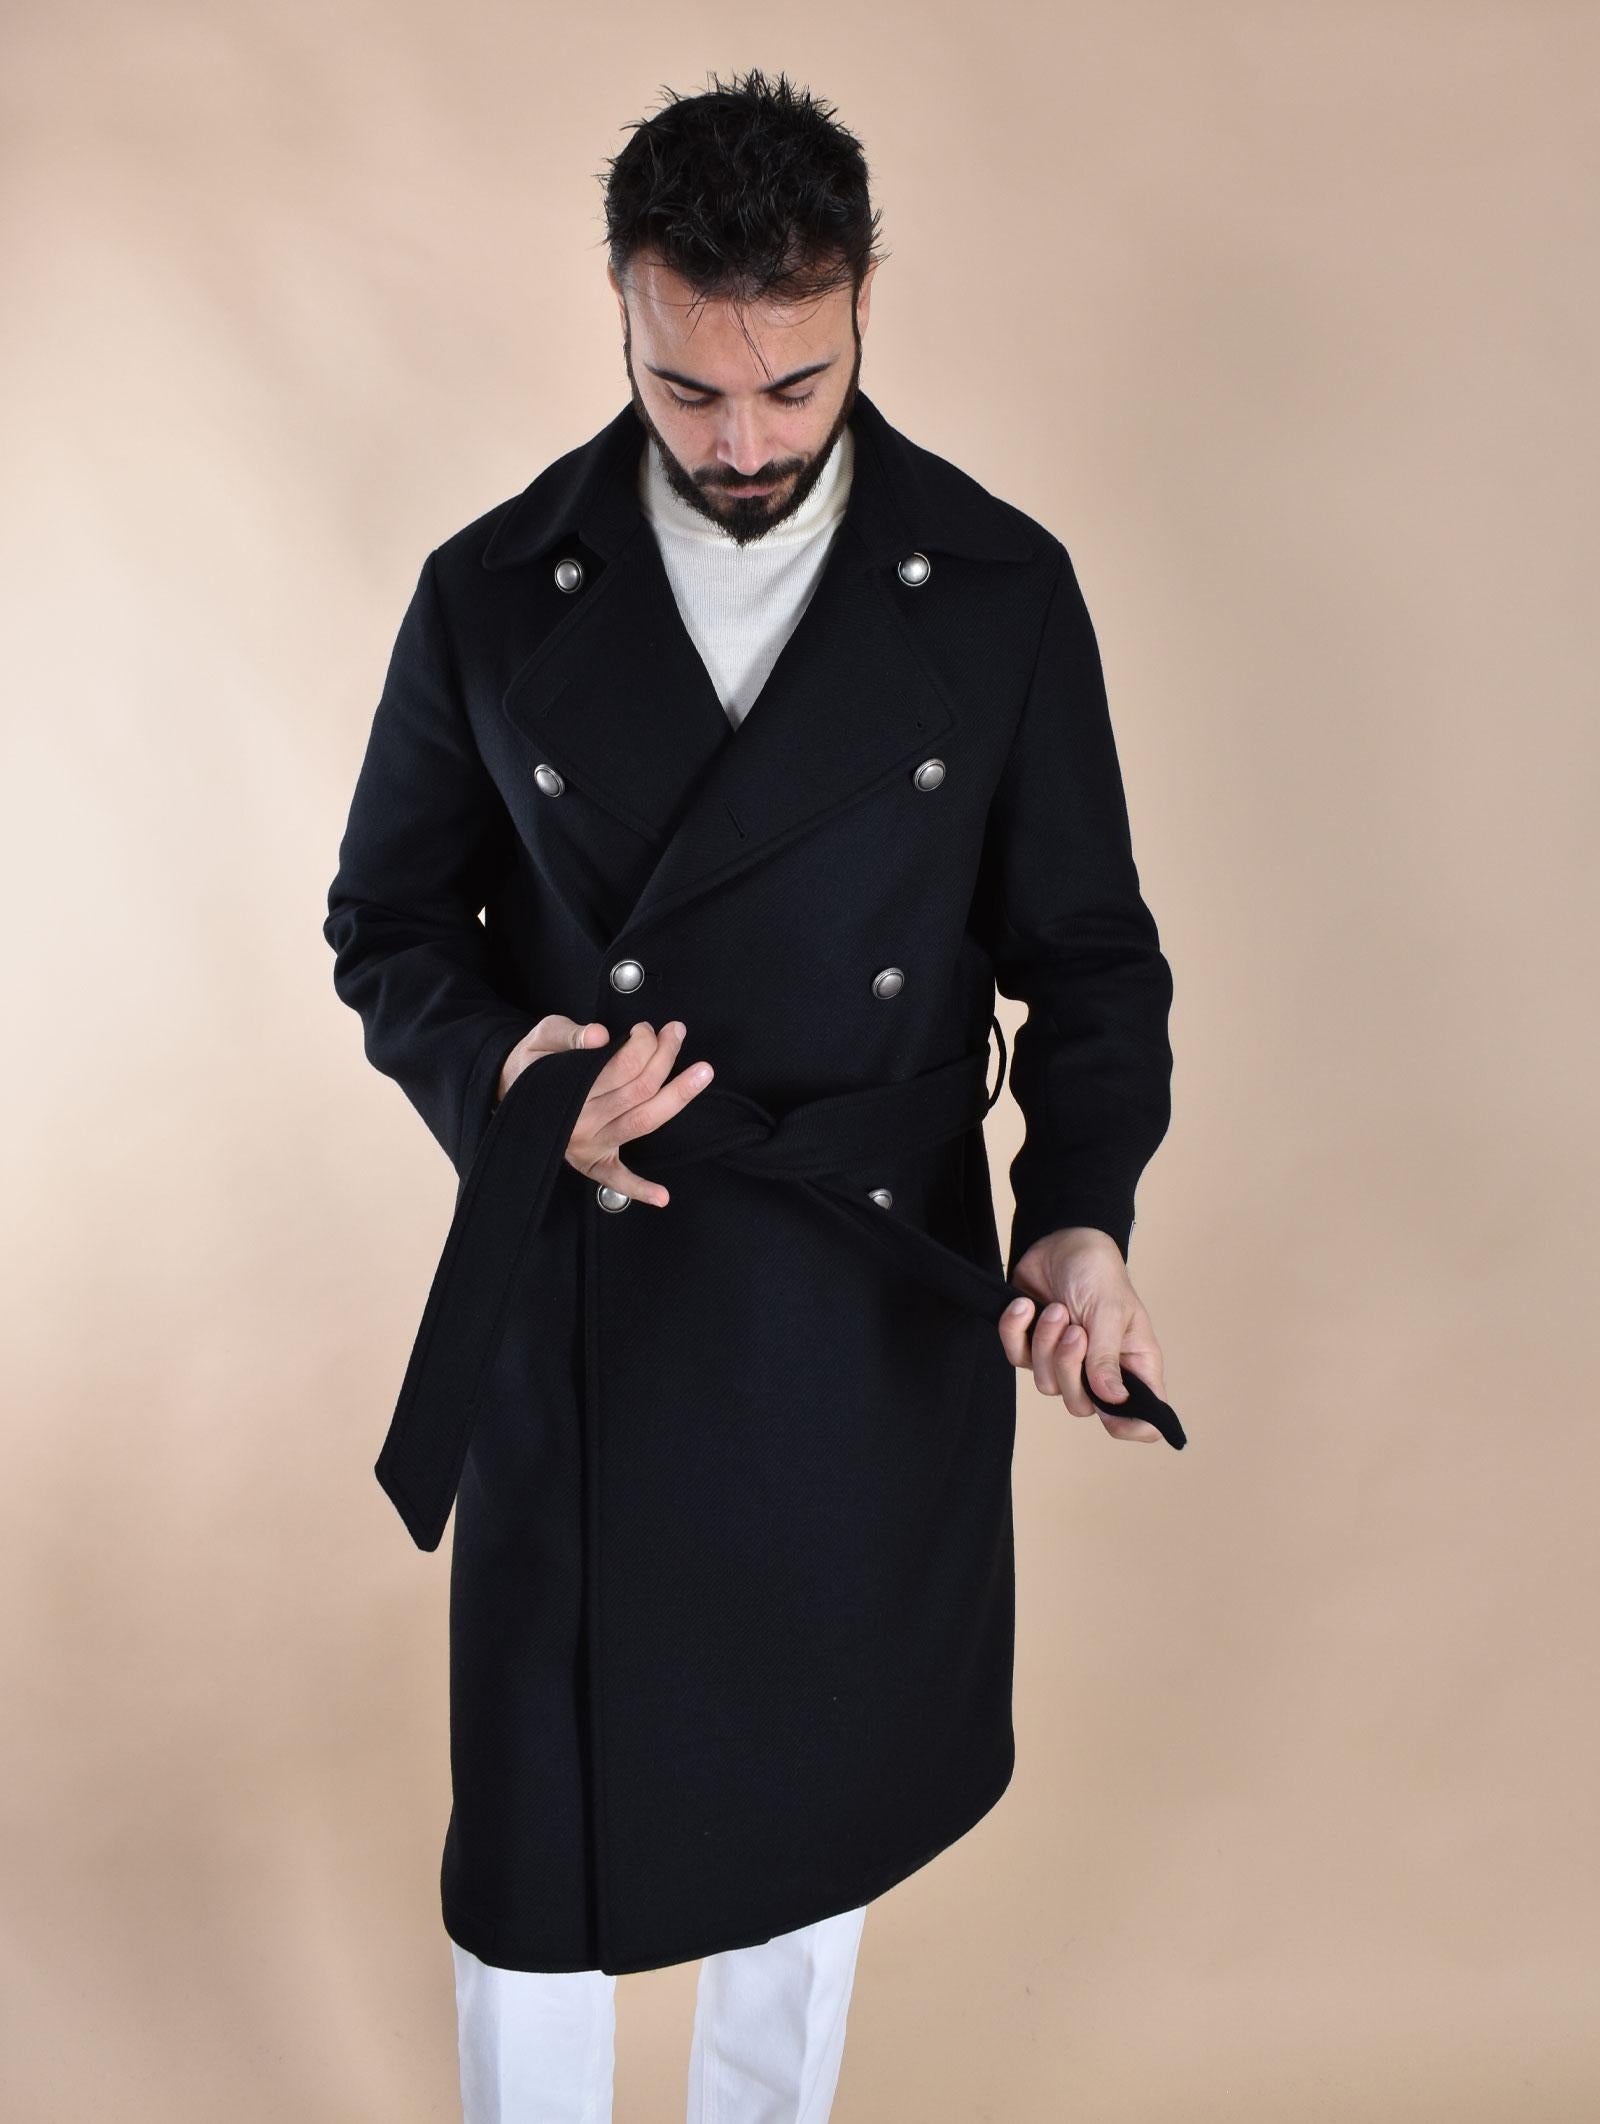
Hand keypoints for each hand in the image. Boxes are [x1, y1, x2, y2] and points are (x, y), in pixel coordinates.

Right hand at [496, 1016, 714, 1207]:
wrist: (505, 1093)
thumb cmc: (530, 1064)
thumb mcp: (541, 1037)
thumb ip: (568, 1035)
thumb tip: (599, 1035)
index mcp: (568, 1091)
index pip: (622, 1066)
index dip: (643, 1043)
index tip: (647, 1028)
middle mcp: (580, 1123)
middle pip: (640, 1090)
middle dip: (666, 1057)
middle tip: (677, 1032)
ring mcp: (588, 1146)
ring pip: (644, 1122)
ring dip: (678, 1097)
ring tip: (702, 1071)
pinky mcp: (591, 1163)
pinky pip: (616, 1180)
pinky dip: (639, 1190)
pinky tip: (662, 1197)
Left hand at [997, 1227, 1166, 1443]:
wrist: (1062, 1239)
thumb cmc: (1098, 1271)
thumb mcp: (1108, 1310)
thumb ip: (1107, 1357)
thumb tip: (1113, 1400)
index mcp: (1134, 1363)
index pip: (1143, 1417)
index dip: (1131, 1427)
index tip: (1111, 1409)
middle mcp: (1101, 1370)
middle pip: (1080, 1405)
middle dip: (1069, 1367)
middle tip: (1074, 1329)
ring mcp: (1064, 1360)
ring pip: (1045, 1383)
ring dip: (1044, 1342)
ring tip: (1054, 1308)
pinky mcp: (1032, 1346)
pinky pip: (1016, 1357)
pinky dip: (1016, 1329)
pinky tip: (1025, 1305)